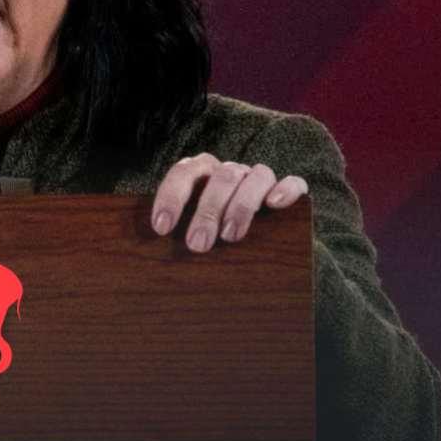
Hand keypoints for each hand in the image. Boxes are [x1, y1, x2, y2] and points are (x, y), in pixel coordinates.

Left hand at [150, 153, 308, 251]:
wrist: (256, 242)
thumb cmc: (208, 237)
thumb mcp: (188, 235)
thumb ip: (171, 239)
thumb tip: (147, 270)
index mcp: (200, 172)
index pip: (182, 173)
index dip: (171, 198)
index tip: (161, 228)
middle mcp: (229, 170)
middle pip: (220, 177)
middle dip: (207, 211)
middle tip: (197, 245)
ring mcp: (258, 178)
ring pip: (256, 176)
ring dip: (241, 206)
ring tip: (231, 237)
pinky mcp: (289, 190)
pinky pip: (294, 182)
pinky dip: (285, 190)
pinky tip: (274, 205)